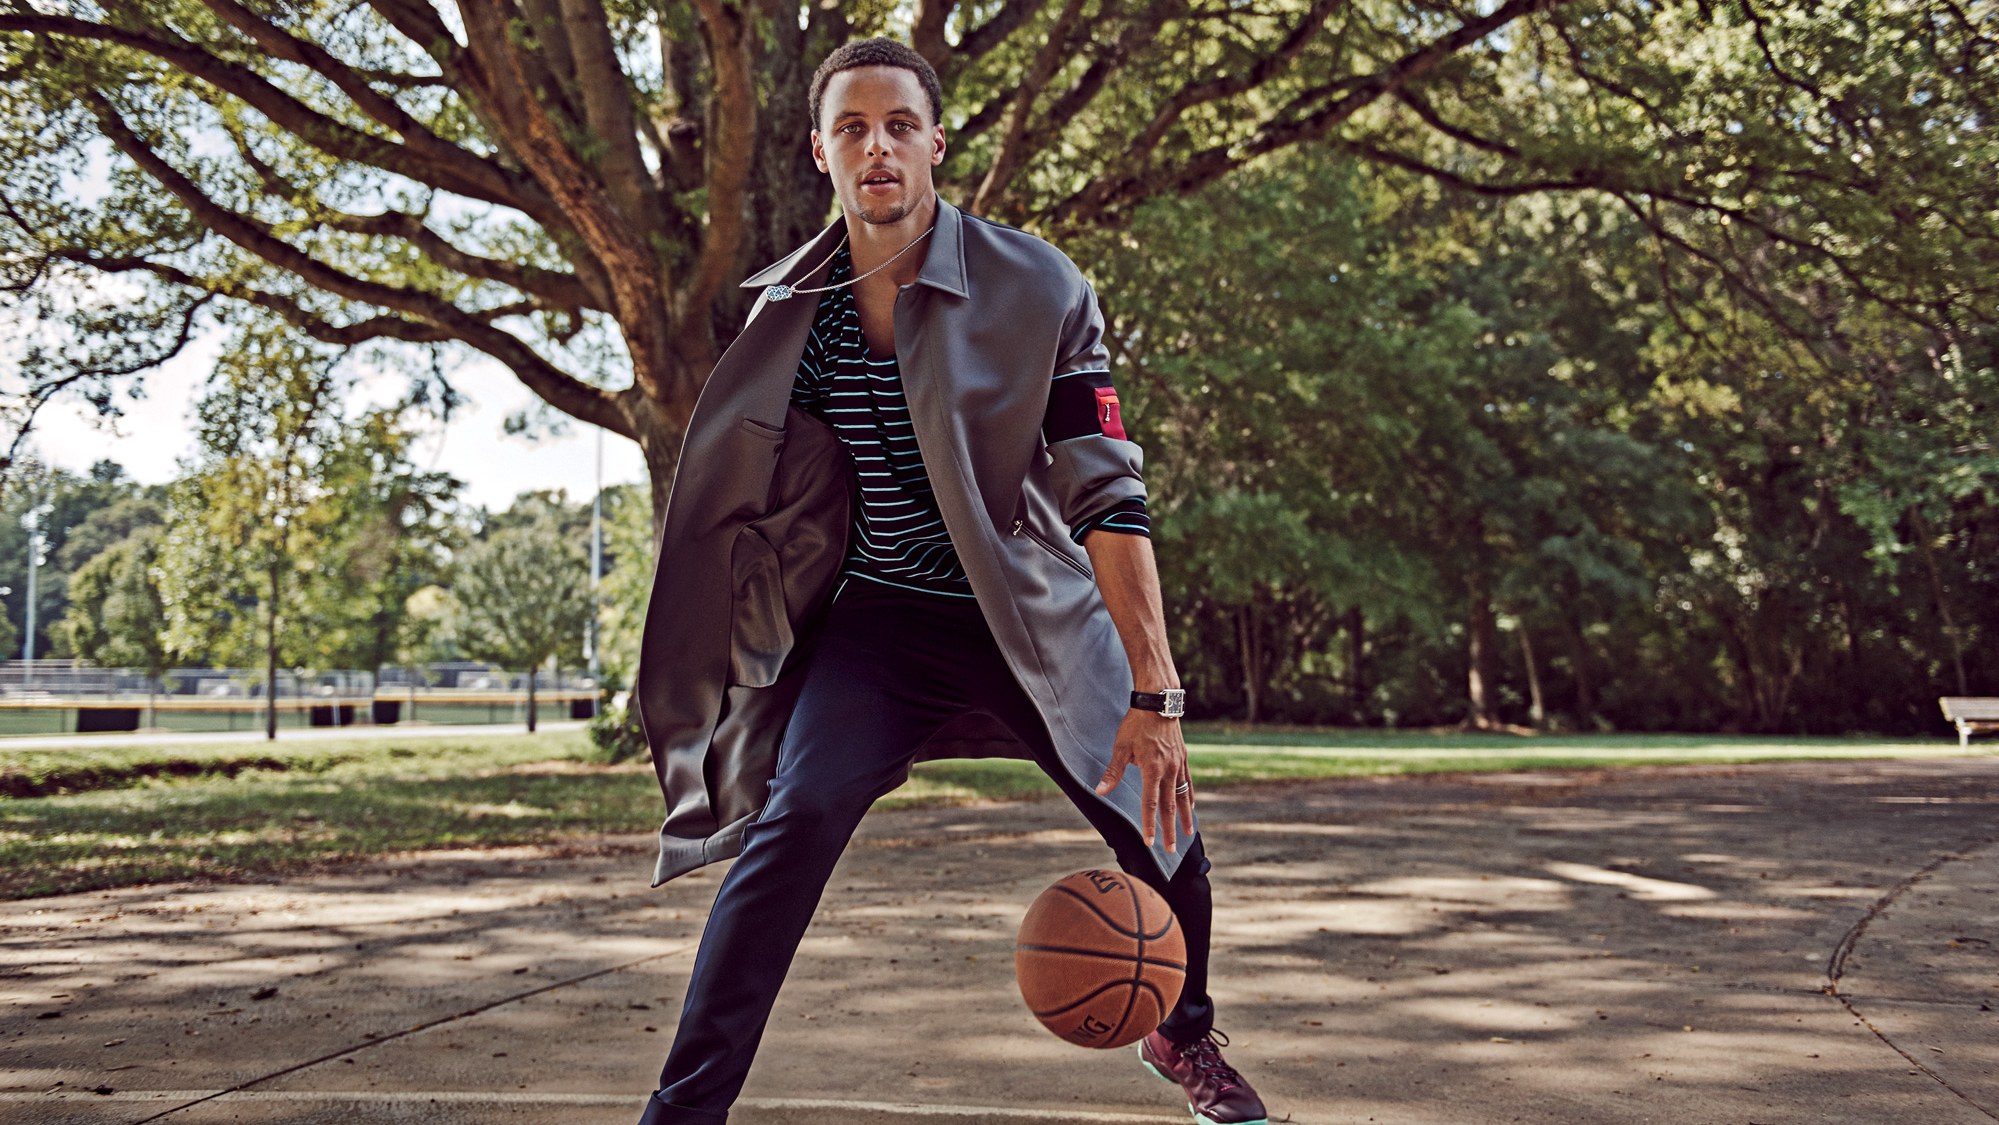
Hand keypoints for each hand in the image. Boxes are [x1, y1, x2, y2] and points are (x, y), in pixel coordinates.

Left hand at [1094, 708, 1194, 852]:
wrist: (1158, 703)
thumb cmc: (1136, 724)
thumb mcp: (1121, 747)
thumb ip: (1113, 772)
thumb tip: (1100, 791)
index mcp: (1152, 769)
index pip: (1150, 803)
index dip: (1149, 824)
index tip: (1149, 842)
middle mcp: (1168, 770)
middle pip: (1168, 806)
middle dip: (1168, 830)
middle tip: (1169, 849)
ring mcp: (1178, 765)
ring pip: (1181, 797)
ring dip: (1183, 818)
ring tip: (1186, 834)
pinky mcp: (1182, 759)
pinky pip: (1187, 783)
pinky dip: (1188, 798)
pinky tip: (1190, 808)